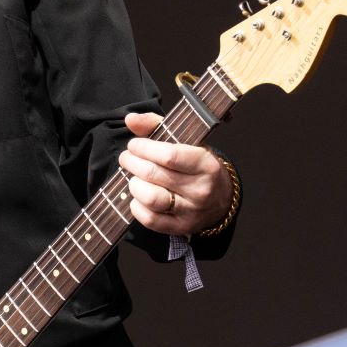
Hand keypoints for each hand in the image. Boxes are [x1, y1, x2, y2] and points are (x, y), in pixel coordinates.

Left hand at [116, 112, 233, 234]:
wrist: (220, 199)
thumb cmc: (196, 166)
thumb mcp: (185, 141)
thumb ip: (156, 126)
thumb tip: (130, 119)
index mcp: (205, 164)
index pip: (169, 156)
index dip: (145, 148)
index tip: (134, 145)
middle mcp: (200, 189)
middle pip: (155, 175)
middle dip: (133, 163)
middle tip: (126, 158)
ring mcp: (191, 211)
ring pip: (151, 198)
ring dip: (134, 185)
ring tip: (133, 177)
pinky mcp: (180, 227)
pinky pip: (150, 220)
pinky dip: (137, 207)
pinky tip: (138, 197)